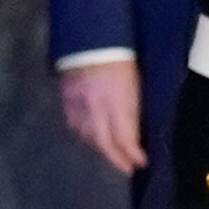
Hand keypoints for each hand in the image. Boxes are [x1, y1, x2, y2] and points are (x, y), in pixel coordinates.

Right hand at [57, 58, 143, 175]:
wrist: (89, 40)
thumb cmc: (120, 59)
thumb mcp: (134, 84)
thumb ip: (132, 109)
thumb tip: (135, 131)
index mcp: (117, 102)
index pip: (124, 137)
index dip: (132, 154)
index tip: (141, 162)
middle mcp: (96, 108)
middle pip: (104, 143)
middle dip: (116, 158)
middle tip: (126, 168)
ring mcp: (79, 106)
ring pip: (88, 137)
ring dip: (101, 148)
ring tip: (111, 154)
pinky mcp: (67, 101)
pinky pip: (75, 125)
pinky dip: (85, 135)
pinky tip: (91, 138)